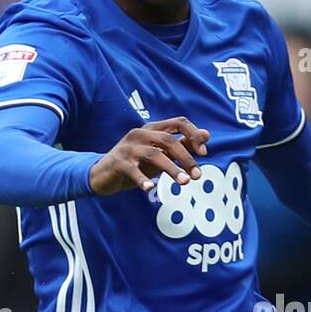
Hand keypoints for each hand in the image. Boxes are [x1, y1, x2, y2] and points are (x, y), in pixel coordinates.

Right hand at [89, 117, 209, 194]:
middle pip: (168, 140)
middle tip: (197, 176)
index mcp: (153, 129)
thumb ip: (182, 145)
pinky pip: (132, 170)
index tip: (203, 153)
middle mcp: (140, 134)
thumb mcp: (160, 154)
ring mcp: (128, 148)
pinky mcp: (117, 162)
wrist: (103, 175)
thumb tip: (207, 135)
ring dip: (171, 168)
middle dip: (186, 157)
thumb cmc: (135, 163)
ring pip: (153, 154)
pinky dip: (142, 179)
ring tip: (184, 182)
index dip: (194, 134)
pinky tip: (150, 189)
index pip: (179, 122)